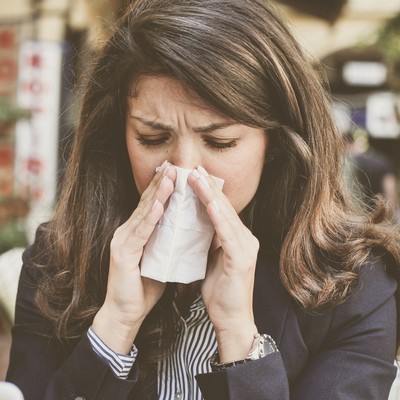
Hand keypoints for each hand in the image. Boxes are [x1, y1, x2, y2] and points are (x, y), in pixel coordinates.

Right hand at [92, 161, 175, 352]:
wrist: (126, 313)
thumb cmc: (144, 287)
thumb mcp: (160, 258)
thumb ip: (167, 242)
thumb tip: (186, 229)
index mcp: (136, 232)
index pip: (151, 205)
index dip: (163, 188)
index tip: (176, 172)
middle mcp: (126, 231)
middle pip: (147, 203)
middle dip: (161, 183)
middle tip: (174, 165)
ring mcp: (122, 241)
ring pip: (144, 213)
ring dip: (158, 194)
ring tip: (170, 177)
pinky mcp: (123, 253)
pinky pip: (141, 232)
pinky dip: (151, 217)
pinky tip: (160, 205)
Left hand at [188, 166, 258, 361]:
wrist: (232, 319)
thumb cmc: (220, 292)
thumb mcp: (212, 260)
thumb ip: (209, 242)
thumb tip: (196, 225)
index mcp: (238, 238)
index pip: (220, 210)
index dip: (208, 191)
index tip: (195, 176)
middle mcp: (245, 238)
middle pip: (223, 207)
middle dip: (208, 186)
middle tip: (194, 168)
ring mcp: (245, 247)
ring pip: (225, 215)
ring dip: (210, 194)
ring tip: (196, 177)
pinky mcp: (241, 258)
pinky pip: (227, 232)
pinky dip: (217, 216)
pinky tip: (208, 202)